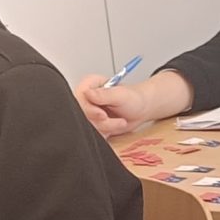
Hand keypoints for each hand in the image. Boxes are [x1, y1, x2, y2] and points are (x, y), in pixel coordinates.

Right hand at [75, 70, 190, 137]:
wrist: (141, 110)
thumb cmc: (133, 98)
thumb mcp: (120, 95)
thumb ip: (103, 95)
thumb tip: (87, 93)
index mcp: (89, 85)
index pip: (78, 99)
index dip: (88, 110)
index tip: (102, 115)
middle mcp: (86, 99)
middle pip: (82, 115)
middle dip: (101, 122)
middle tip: (117, 120)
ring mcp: (88, 112)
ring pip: (88, 127)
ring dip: (107, 128)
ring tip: (121, 122)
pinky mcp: (92, 124)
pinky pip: (92, 134)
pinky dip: (106, 133)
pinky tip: (116, 126)